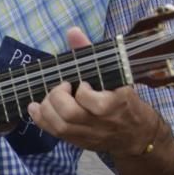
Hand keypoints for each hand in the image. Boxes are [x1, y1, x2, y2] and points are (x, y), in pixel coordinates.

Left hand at [27, 27, 164, 156]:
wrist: (138, 135)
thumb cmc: (126, 100)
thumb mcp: (116, 75)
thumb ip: (92, 53)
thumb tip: (72, 31)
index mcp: (115, 103)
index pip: (90, 99)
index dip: (81, 90)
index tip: (82, 83)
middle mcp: (101, 122)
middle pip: (71, 114)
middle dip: (57, 98)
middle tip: (62, 88)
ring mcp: (89, 135)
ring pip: (61, 126)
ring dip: (46, 110)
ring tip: (45, 98)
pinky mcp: (80, 143)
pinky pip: (56, 134)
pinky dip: (41, 121)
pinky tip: (35, 109)